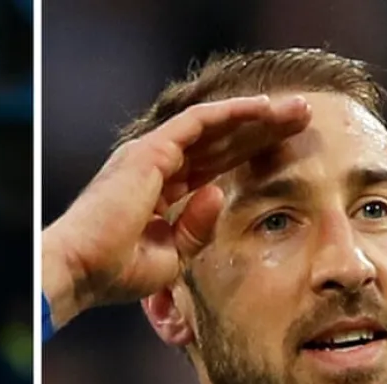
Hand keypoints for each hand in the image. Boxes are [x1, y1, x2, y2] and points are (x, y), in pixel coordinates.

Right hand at [42, 94, 312, 321]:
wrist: (82, 270)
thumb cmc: (115, 272)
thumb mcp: (171, 258)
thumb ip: (196, 229)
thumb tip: (218, 195)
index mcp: (161, 191)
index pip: (216, 164)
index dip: (252, 154)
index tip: (290, 150)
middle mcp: (158, 165)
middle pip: (222, 141)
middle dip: (264, 129)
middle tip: (304, 117)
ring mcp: (153, 154)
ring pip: (216, 125)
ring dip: (257, 115)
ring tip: (296, 108)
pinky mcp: (152, 150)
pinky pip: (200, 122)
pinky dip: (232, 112)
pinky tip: (263, 109)